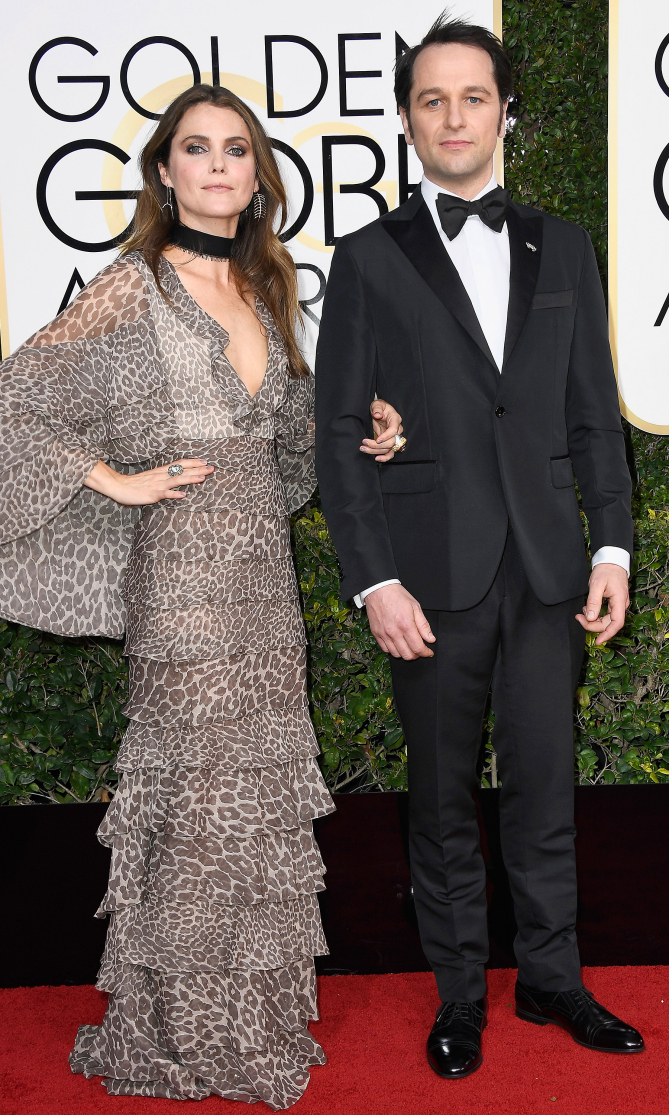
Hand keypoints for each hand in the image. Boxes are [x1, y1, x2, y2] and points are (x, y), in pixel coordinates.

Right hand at [84, 458, 213, 505]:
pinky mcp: (153, 494)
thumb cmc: (135, 483)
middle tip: (212, 468)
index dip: (193, 462)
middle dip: (198, 469)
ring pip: (176, 480)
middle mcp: (162, 475)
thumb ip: (164, 477)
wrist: (119, 486)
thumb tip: (176, 478)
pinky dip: (174, 494)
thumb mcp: (152, 477)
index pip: (180, 464)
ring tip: (202, 478)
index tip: (205, 461)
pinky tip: (183, 495)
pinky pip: (165, 494)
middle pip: (182, 470)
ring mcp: (158, 485)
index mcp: (162, 471)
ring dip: (190, 478)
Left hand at [360, 399, 403, 462]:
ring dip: (375, 451)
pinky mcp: (389, 443)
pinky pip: (390, 453)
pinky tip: (377, 459)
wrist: (379, 412)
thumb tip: (377, 414)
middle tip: (365, 443)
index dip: (386, 436)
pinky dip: (385, 458)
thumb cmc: (380, 407)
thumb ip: (377, 408)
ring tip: (363, 448)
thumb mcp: (377, 404)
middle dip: (377, 445)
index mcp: (395, 419)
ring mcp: (394, 437)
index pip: (394, 430)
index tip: (377, 440)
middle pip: (391, 442)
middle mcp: (397, 430)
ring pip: (388, 449)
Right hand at [365, 583, 435, 658]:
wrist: (379, 589)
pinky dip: (393, 650)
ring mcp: (384, 634)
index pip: (418, 648)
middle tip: (420, 650)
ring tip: (409, 646)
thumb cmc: (397, 596)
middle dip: (416, 655)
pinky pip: (385, 649)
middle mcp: (394, 632)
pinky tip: (398, 644)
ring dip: (405, 653)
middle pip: (407, 655)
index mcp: (406, 625)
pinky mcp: (376, 634)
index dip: (426, 653)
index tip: (429, 652)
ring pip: (396, 654)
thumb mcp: (416, 607)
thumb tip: (430, 639)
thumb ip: (424, 625)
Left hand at [575, 563, 629, 644]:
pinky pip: (605, 614)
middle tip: (579, 618)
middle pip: (608, 623)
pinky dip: (595, 614)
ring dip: (593, 620)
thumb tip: (590, 617)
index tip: (598, 641)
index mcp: (620, 601)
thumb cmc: (606, 570)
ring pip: (606, 619)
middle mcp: (621, 605)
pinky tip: (587, 609)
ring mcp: (617, 604)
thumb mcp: (597, 584)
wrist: (611, 561)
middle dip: (593, 625)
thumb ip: (593, 602)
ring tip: (581, 613)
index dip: (607, 634)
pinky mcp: (613, 603)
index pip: (616, 623)